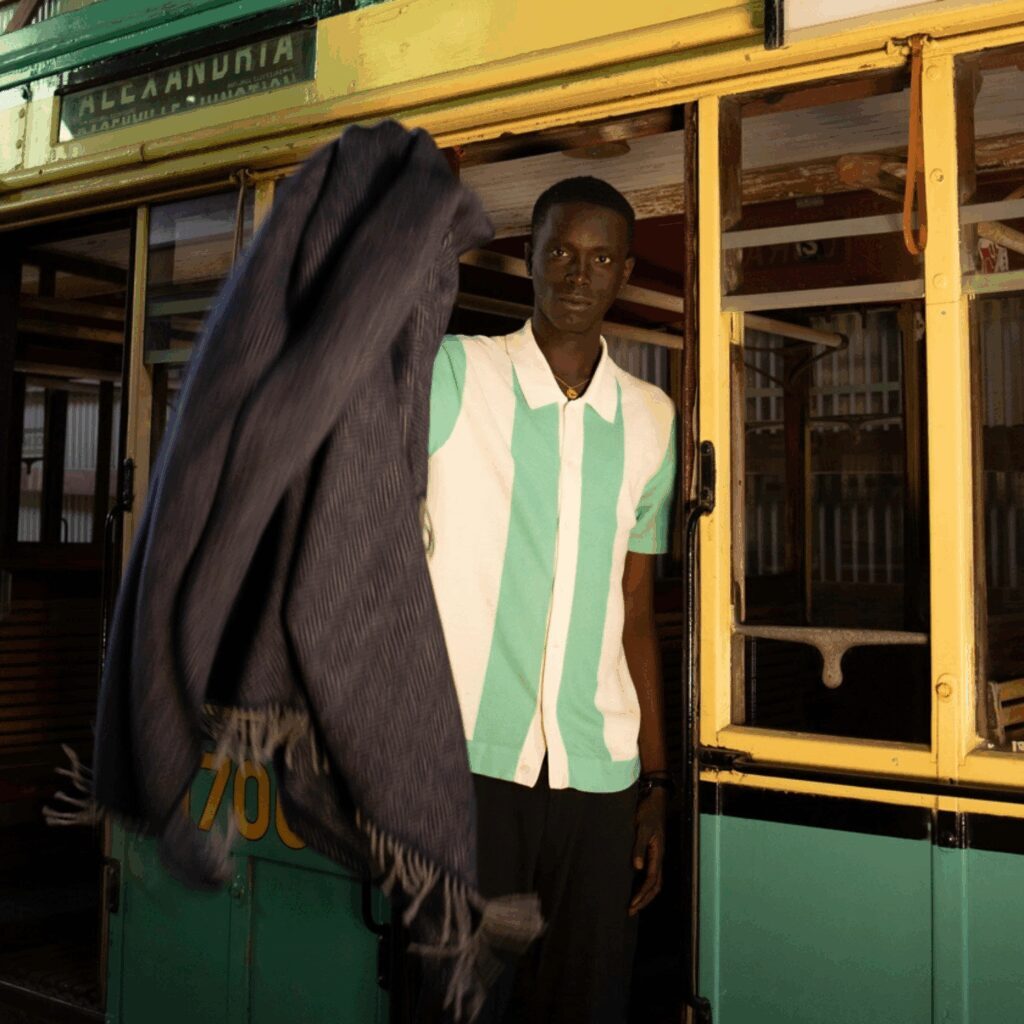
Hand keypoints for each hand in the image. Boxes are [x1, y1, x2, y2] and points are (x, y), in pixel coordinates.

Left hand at [629, 787, 665, 915]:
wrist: (654, 800)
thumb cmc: (647, 813)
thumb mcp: (641, 828)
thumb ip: (639, 847)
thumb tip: (637, 868)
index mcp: (658, 854)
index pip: (652, 881)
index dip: (642, 895)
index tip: (632, 904)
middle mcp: (659, 857)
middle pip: (655, 886)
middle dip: (644, 900)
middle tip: (630, 911)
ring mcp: (657, 855)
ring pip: (654, 881)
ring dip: (644, 894)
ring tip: (633, 904)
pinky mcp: (652, 851)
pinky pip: (651, 873)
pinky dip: (644, 884)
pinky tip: (634, 886)